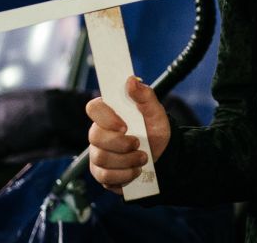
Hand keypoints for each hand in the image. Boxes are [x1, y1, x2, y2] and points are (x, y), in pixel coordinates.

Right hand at [85, 77, 171, 193]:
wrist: (163, 156)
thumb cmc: (155, 131)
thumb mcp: (156, 112)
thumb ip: (145, 96)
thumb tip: (131, 80)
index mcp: (109, 114)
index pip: (93, 108)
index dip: (106, 118)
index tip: (124, 126)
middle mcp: (98, 133)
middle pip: (95, 137)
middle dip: (121, 144)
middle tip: (139, 145)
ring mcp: (97, 153)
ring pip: (101, 158)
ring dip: (127, 161)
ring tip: (142, 158)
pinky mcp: (100, 172)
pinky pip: (104, 177)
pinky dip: (124, 176)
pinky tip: (135, 171)